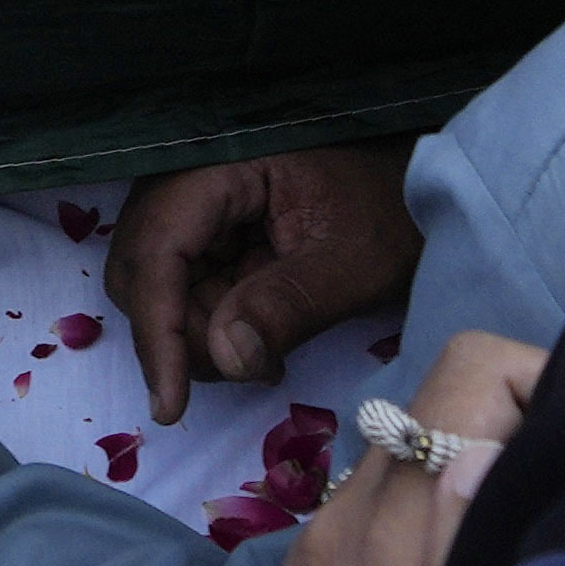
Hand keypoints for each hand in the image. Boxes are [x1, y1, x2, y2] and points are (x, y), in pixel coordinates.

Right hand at [108, 139, 424, 417]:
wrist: (420, 186)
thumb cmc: (397, 207)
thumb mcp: (356, 261)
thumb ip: (289, 304)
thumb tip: (222, 358)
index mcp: (222, 162)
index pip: (158, 246)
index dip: (158, 328)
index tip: (171, 403)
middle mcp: (192, 175)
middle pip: (144, 269)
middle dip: (182, 335)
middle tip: (250, 367)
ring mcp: (198, 203)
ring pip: (159, 285)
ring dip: (202, 335)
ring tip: (268, 356)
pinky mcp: (210, 228)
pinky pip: (186, 286)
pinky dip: (215, 325)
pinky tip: (261, 342)